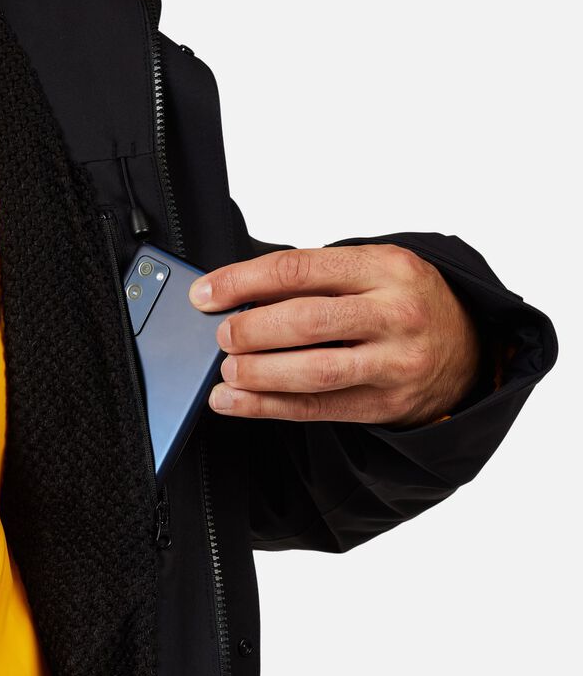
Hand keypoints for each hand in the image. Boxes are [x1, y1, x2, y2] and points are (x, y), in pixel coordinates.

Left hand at [188, 244, 483, 427]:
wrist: (468, 346)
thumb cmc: (402, 301)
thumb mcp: (370, 270)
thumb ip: (313, 278)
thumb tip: (234, 296)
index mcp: (386, 267)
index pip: (299, 270)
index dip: (242, 281)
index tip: (206, 293)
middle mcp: (395, 313)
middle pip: (307, 321)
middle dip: (252, 329)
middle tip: (221, 335)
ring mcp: (395, 362)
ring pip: (314, 371)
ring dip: (259, 373)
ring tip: (226, 371)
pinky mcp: (386, 404)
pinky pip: (318, 409)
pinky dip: (268, 407)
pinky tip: (234, 402)